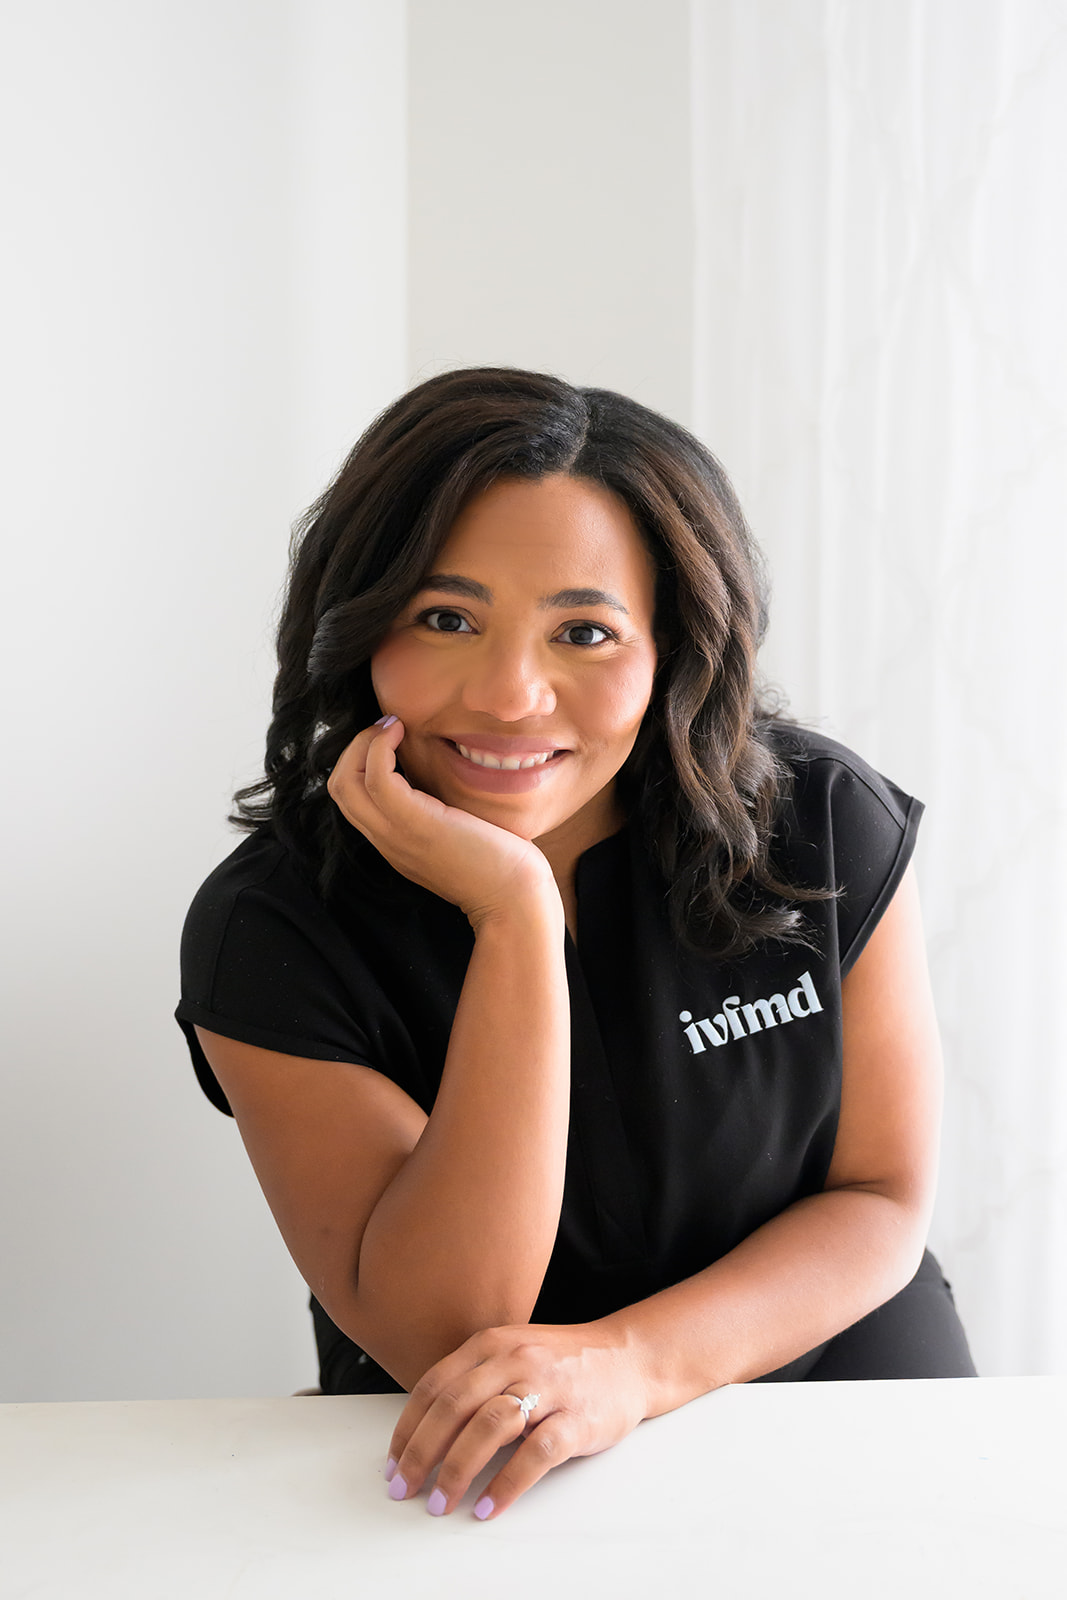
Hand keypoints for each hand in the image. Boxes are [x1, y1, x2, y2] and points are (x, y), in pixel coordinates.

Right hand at [327, 717, 557, 925]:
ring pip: (347, 781)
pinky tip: (404, 733)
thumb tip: (440, 780)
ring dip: (365, 743)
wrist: (514, 899)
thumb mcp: (457, 834)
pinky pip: (378, 777)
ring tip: (393, 727)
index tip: (390, 739)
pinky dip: (381, 747)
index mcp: (394, 843)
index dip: (360, 762)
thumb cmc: (499, 865)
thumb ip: (438, 813)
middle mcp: (387, 840)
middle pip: (339, 787)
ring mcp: (397, 834)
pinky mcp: (416, 824)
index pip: (351, 799)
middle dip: (355, 747)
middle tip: (387, 728)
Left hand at [383, 1321, 648, 1519]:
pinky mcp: (576, 1419)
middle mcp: (515, 1359)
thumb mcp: (512, 1353)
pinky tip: (488, 1505)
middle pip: (453, 1406)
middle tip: (404, 1488)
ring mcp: (547, 1388)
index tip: (393, 1462)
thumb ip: (473, 1378)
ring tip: (440, 1503)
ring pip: (489, 1427)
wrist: (629, 1358)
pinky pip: (535, 1454)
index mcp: (492, 1344)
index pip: (435, 1385)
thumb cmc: (562, 1364)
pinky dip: (507, 1484)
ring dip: (456, 1471)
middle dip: (421, 1453)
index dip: (407, 1427)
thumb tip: (423, 1429)